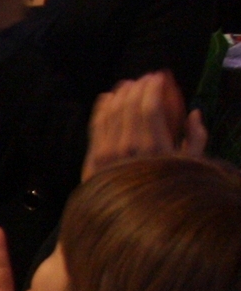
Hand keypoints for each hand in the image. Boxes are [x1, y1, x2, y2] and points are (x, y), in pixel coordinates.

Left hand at [84, 70, 203, 178]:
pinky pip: (97, 125)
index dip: (152, 89)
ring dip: (119, 94)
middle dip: (137, 87)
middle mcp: (131, 149)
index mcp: (157, 149)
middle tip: (143, 78)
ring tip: (126, 84)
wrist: (129, 213)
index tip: (157, 77)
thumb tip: (195, 113)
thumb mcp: (188, 166)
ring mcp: (110, 153)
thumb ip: (196, 138)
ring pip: (112, 113)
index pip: (150, 109)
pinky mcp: (95, 157)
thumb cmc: (165, 186)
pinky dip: (102, 108)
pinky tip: (107, 98)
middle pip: (130, 107)